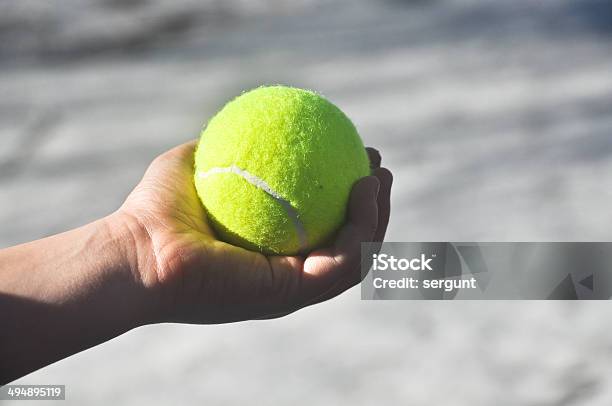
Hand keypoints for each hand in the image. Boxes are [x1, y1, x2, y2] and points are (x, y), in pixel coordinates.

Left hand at [118, 140, 392, 323]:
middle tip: (378, 168)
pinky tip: (364, 187)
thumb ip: (221, 147)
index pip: (322, 228)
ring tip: (379, 176)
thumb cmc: (154, 211)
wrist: (136, 250)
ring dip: (377, 216)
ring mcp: (292, 289)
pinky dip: (362, 225)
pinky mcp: (292, 293)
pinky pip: (345, 259)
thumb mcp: (192, 164)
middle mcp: (286, 276)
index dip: (345, 197)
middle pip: (348, 245)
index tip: (356, 158)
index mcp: (270, 255)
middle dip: (372, 208)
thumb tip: (247, 121)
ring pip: (356, 256)